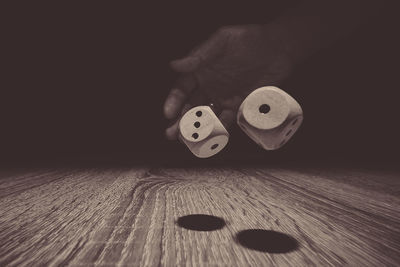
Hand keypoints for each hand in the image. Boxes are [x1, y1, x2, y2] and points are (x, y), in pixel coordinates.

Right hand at [163, 24, 294, 139]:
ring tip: (188, 140)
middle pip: (191, 106)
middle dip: (180, 121)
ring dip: (197, 128)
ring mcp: (224, 97)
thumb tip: (175, 64)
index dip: (174, 101)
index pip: (182, 89)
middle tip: (172, 134)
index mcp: (200, 71)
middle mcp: (209, 86)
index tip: (168, 113)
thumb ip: (200, 55)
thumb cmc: (248, 39)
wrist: (277, 48)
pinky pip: (227, 119)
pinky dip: (220, 128)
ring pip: (206, 116)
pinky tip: (212, 136)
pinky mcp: (239, 105)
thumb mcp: (222, 41)